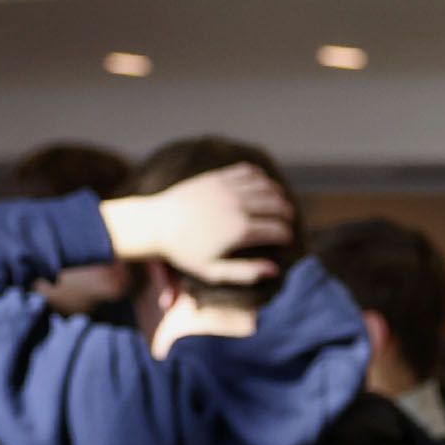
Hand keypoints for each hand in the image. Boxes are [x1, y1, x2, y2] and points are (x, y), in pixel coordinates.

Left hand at [100, 166, 291, 284]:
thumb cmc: (185, 253)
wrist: (156, 224)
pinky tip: (261, 187)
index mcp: (240, 231)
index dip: (287, 236)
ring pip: (267, 186)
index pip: (278, 230)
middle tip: (286, 222)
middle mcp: (237, 206)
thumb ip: (246, 272)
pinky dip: (260, 178)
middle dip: (287, 214)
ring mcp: (228, 188)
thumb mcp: (214, 271)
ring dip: (278, 195)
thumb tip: (275, 269)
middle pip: (278, 205)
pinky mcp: (218, 177)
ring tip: (278, 204)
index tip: (286, 240)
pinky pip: (249, 172)